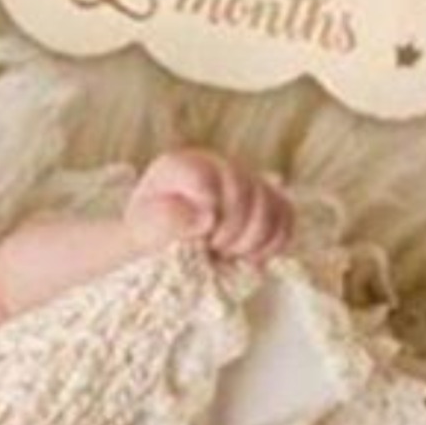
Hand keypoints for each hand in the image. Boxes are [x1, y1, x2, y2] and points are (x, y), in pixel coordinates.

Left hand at [124, 149, 293, 265]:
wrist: (162, 249)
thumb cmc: (147, 241)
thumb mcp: (139, 234)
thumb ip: (164, 222)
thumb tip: (207, 216)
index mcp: (178, 167)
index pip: (205, 176)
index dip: (209, 208)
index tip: (200, 235)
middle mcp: (215, 166)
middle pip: (245, 191)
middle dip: (229, 232)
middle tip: (210, 251)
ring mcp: (244, 181)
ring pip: (271, 204)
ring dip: (251, 241)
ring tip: (226, 256)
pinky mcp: (266, 202)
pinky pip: (286, 217)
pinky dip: (272, 243)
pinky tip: (249, 258)